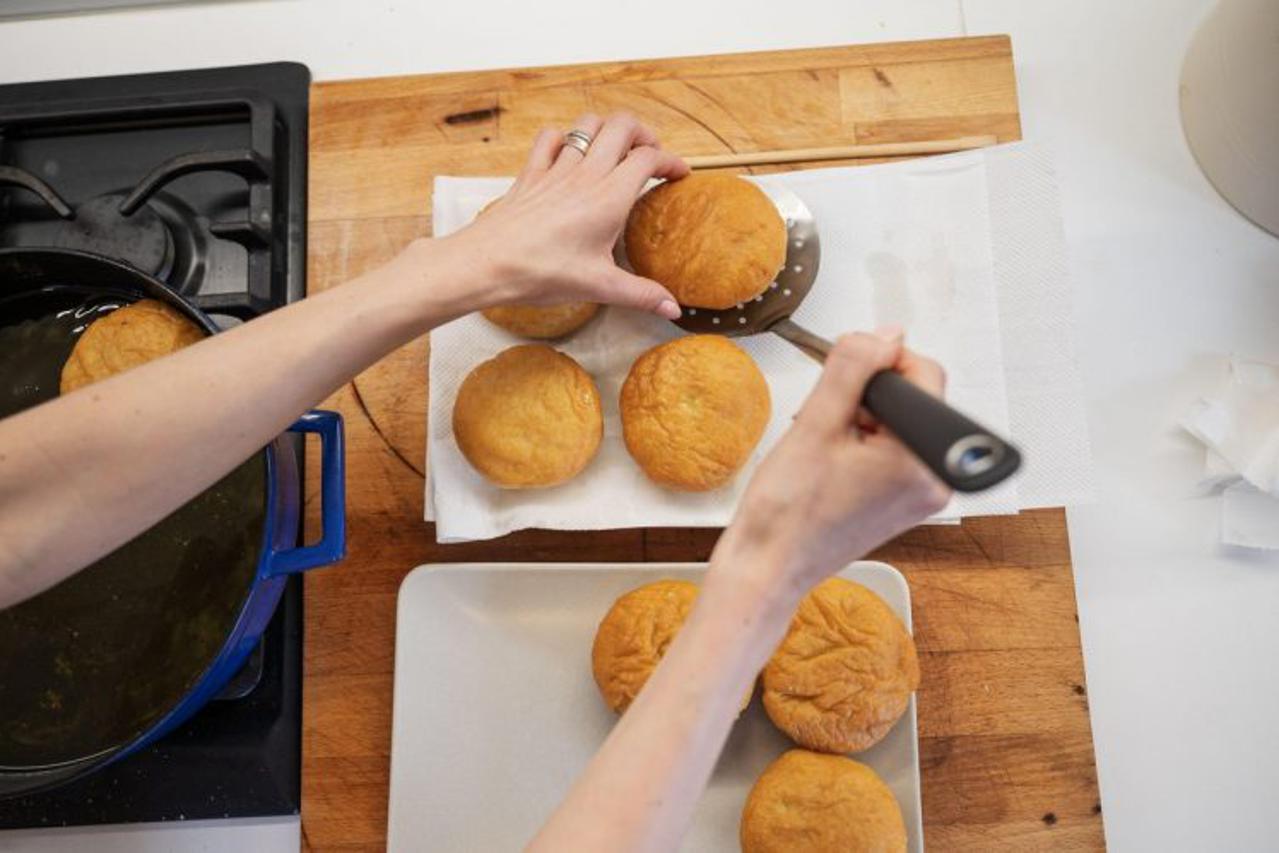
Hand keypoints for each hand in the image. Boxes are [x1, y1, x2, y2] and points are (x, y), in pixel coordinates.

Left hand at [444, 112, 687, 318]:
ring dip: (607, 129)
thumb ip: (641, 294)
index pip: (649, 159)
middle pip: (623, 126)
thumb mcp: (599, 287)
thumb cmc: (541, 273)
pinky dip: (564, 138)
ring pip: (588, 124)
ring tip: (616, 149)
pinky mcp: (531, 174)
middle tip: (650, 156)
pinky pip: (549, 138)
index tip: (679, 175)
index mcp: (609, 198)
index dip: (671, 161)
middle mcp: (585, 174)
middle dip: (643, 133)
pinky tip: (569, 154)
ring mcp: (556, 169)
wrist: (487, 264)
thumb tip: (673, 308)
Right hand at [716, 328, 950, 598]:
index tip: (842, 376)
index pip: (924, 374)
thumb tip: (884, 334)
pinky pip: (894, 450)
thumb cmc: (786, 512)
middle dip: (868, 395)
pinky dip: (863, 443)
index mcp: (923, 462)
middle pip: (914, 398)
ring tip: (825, 446)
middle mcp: (934, 482)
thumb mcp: (816, 423)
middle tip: (827, 421)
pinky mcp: (905, 503)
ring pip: (900, 422)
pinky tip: (831, 461)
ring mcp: (922, 496)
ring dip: (861, 419)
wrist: (768, 566)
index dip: (879, 362)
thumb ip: (854, 368)